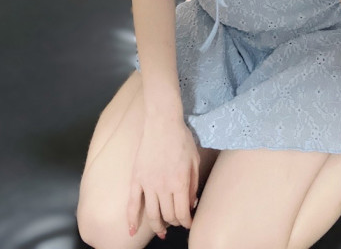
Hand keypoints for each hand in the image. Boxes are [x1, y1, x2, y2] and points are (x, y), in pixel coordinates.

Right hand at [127, 114, 199, 238]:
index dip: (186, 222)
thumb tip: (192, 203)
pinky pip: (132, 203)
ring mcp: (148, 183)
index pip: (182, 212)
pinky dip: (131, 219)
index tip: (188, 223)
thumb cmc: (181, 138)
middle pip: (168, 215)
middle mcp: (163, 186)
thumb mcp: (194, 160)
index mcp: (180, 182)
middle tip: (177, 222)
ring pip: (152, 214)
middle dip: (174, 222)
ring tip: (162, 232)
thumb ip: (193, 183)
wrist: (162, 122)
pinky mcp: (136, 178)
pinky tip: (132, 231)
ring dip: (157, 226)